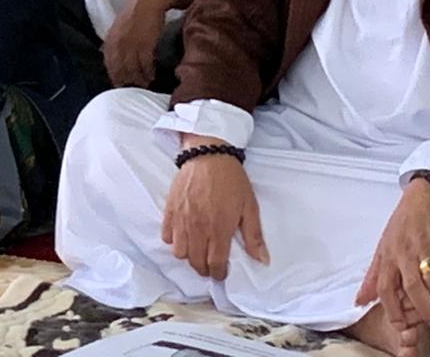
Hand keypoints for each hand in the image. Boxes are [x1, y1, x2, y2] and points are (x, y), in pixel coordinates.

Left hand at [104, 0, 200, 86]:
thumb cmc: (136, 13)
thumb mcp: (120, 27)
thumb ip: (116, 42)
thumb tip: (114, 58)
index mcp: (110, 40)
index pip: (109, 64)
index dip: (115, 76)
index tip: (121, 85)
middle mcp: (118, 44)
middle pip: (120, 70)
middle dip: (126, 81)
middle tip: (134, 89)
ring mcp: (131, 44)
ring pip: (133, 69)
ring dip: (139, 79)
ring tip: (144, 85)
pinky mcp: (145, 43)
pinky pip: (145, 64)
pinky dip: (148, 72)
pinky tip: (151, 76)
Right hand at [163, 137, 268, 280]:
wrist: (209, 154)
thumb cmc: (231, 180)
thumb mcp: (249, 207)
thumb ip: (254, 236)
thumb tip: (262, 260)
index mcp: (219, 229)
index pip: (215, 264)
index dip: (219, 274)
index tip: (222, 273)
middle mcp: (198, 227)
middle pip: (195, 262)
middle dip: (204, 269)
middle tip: (210, 264)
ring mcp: (182, 219)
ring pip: (179, 252)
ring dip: (188, 256)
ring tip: (197, 250)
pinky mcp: (170, 209)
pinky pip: (166, 236)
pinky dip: (174, 240)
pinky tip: (184, 235)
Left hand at [355, 178, 429, 330]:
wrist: (427, 197)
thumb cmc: (403, 223)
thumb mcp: (383, 246)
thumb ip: (374, 275)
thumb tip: (360, 300)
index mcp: (388, 254)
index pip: (385, 288)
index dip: (392, 310)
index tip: (400, 325)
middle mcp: (405, 254)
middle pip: (413, 291)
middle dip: (424, 312)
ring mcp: (427, 250)